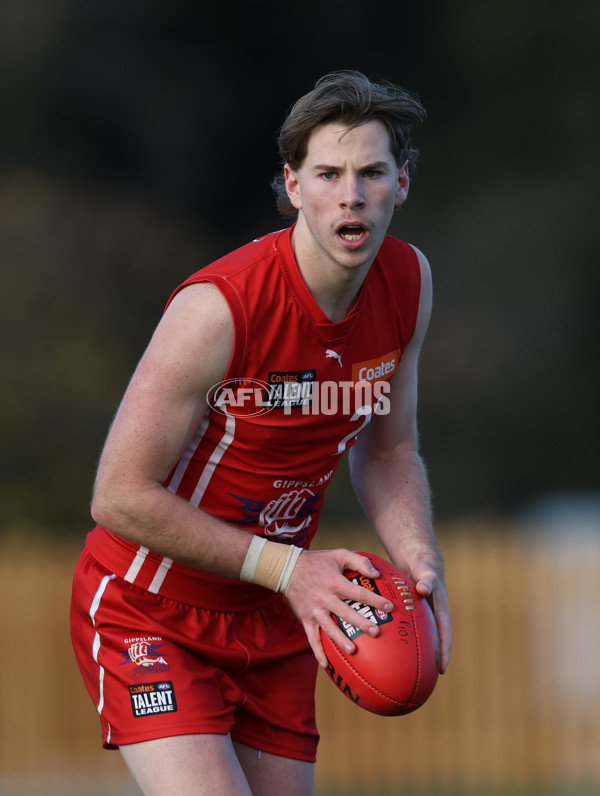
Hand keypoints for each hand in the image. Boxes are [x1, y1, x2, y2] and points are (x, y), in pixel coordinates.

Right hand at [283, 548, 394, 667]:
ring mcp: (314, 610)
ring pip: (329, 627)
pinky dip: (317, 651)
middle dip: (361, 623)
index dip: (375, 600)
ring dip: (340, 640)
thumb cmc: (318, 561)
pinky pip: (311, 637)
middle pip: (345, 613)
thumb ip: (359, 561)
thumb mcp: (339, 554)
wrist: (288, 568)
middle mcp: (324, 597)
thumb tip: (376, 574)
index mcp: (334, 582)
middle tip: (376, 632)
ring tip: (353, 650)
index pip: (359, 593)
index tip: (390, 607)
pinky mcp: (305, 618)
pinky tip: (326, 665)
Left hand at [409, 561, 451, 673]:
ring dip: (416, 653)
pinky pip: (407, 630)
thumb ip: (426, 581)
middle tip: (425, 679)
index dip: (445, 652)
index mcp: (440, 612)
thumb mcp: (427, 574)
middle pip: (433, 642)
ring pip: (420, 639)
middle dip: (431, 660)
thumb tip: (423, 589)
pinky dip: (401, 640)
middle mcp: (433, 618)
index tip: (442, 669)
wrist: (420, 563)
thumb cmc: (425, 569)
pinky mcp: (411, 615)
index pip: (445, 636)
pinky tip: (388, 650)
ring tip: (405, 671)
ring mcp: (422, 618)